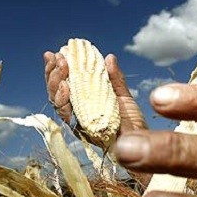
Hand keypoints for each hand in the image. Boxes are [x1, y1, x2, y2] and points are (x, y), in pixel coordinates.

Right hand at [43, 52, 150, 185]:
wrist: (142, 143)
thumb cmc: (132, 124)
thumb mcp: (123, 97)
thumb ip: (114, 79)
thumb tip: (109, 57)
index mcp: (84, 102)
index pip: (65, 83)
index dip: (57, 69)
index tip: (56, 53)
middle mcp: (77, 112)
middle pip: (56, 92)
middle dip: (53, 73)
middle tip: (58, 58)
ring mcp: (77, 121)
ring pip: (57, 102)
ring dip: (55, 83)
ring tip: (61, 68)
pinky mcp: (81, 130)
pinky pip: (67, 115)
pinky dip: (64, 100)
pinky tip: (66, 86)